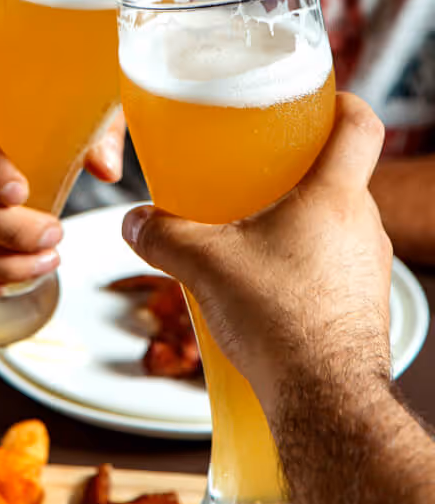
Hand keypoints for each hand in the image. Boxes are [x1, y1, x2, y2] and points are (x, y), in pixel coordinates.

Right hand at [122, 93, 392, 414]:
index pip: (360, 124)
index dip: (341, 103)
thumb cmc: (279, 322)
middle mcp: (363, 224)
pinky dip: (305, 260)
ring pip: (338, 221)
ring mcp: (370, 266)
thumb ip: (163, 234)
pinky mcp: (364, 301)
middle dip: (298, 169)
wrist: (325, 402)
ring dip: (299, 220)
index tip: (318, 101)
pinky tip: (269, 282)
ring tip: (254, 235)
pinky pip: (337, 262)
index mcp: (332, 196)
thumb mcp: (205, 266)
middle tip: (257, 173)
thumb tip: (134, 221)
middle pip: (341, 172)